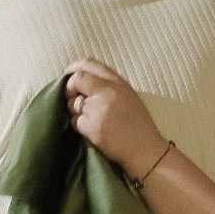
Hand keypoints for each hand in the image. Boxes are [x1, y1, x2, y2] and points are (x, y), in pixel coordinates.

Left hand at [64, 59, 170, 173]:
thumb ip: (109, 85)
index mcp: (118, 82)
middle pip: (76, 81)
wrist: (144, 149)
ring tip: (92, 118)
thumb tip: (84, 79)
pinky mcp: (91, 126)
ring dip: (76, 110)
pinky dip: (79, 125)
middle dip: (70, 89)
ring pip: (73, 103)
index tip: (69, 75)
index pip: (89, 64)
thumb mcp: (129, 95)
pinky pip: (75, 121)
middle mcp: (107, 92)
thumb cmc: (138, 124)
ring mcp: (98, 109)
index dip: (75, 69)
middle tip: (74, 98)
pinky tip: (93, 130)